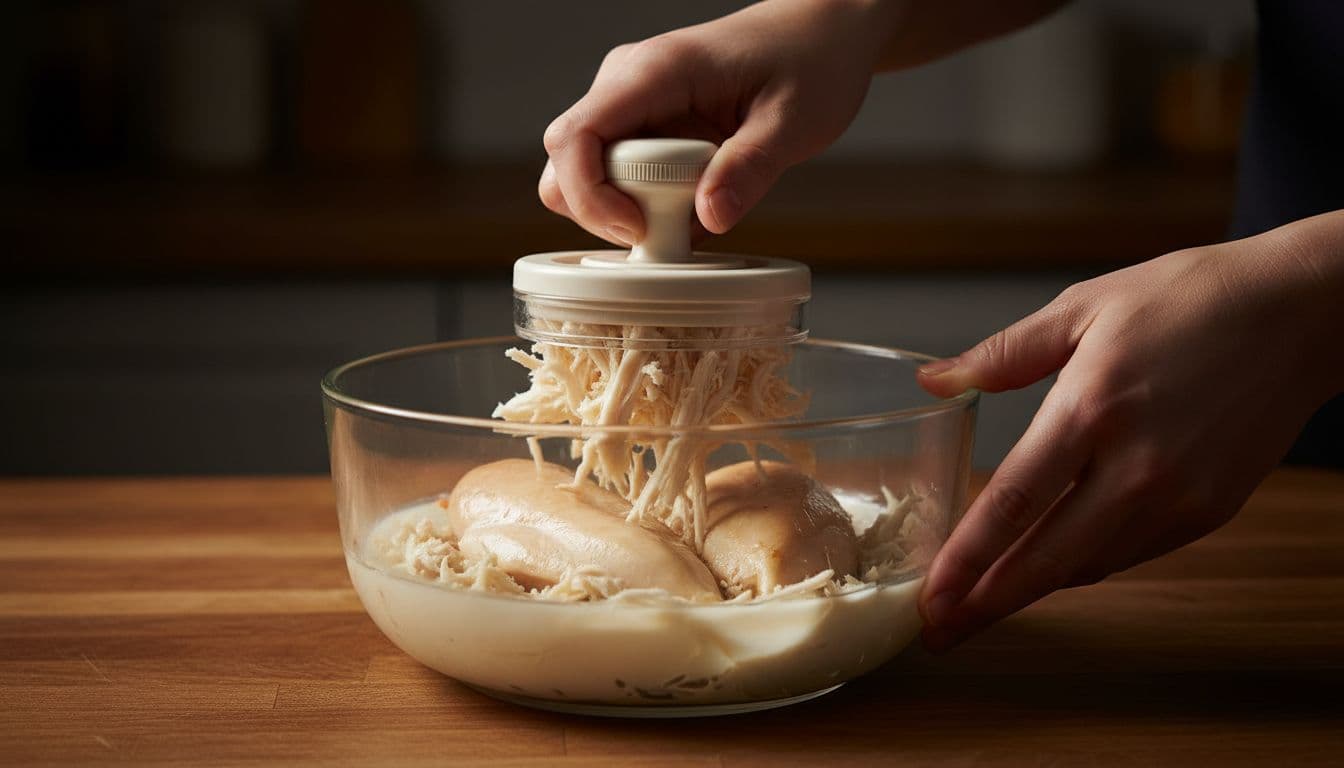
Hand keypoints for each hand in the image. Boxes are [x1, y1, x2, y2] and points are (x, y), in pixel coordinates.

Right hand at [539, 0, 897, 244]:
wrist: (820, 34)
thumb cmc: (811, 62)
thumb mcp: (793, 121)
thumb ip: (750, 169)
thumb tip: (709, 219)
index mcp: (653, 72)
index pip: (574, 138)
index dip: (590, 196)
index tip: (638, 229)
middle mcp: (626, 85)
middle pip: (565, 167)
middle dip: (607, 214)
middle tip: (676, 227)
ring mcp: (630, 107)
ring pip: (584, 178)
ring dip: (629, 213)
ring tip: (694, 211)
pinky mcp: (643, 129)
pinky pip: (620, 180)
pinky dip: (649, 209)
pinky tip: (698, 203)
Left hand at [916, 210, 1343, 651]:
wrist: (1298, 314)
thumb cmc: (1188, 299)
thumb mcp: (1083, 307)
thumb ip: (1002, 355)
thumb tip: (933, 381)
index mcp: (1092, 409)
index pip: (1014, 501)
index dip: (967, 557)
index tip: (930, 595)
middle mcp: (1136, 466)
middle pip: (1047, 558)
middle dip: (985, 604)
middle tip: (938, 633)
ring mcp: (1178, 497)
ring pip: (1087, 566)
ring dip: (1029, 592)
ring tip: (978, 610)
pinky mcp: (1209, 512)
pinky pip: (1128, 554)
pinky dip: (1081, 567)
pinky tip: (1046, 572)